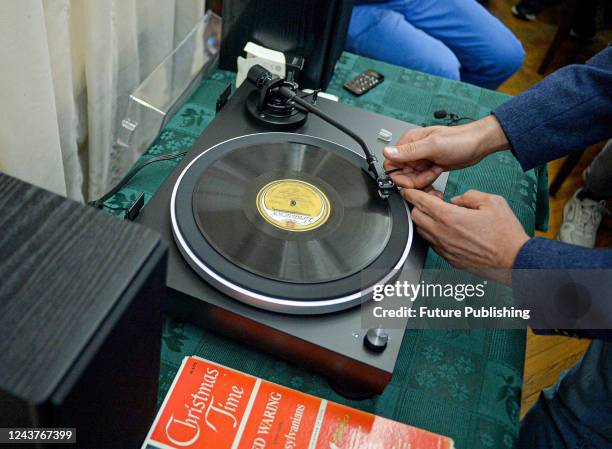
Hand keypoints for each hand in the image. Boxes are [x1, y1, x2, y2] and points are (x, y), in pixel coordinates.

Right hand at [383, 116, 508, 189]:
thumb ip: (409, 151)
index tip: (412, 179)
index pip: (391, 163)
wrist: (478, 145)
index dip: (399, 176)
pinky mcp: (428, 168)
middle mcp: (412, 151)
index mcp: (409, 142)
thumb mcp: (433, 146)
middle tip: (428, 175)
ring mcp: (420, 161)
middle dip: (414, 180)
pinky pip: (421, 181)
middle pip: (400, 175)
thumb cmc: (460, 140)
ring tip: (436, 173)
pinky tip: (436, 178)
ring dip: (423, 182)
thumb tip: (387, 152)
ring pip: (411, 180)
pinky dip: (427, 184)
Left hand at [404, 188, 529, 283]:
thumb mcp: (492, 202)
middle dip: (418, 205)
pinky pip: (433, 243)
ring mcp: (444, 248)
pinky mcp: (449, 258)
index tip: (409, 190)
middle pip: (415, 216)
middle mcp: (442, 234)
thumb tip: (457, 199)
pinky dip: (434, 234)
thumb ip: (469, 196)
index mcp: (450, 217)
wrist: (514, 260)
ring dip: (426, 220)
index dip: (412, 193)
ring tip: (442, 215)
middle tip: (432, 200)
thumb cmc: (506, 234)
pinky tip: (448, 229)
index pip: (420, 202)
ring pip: (422, 231)